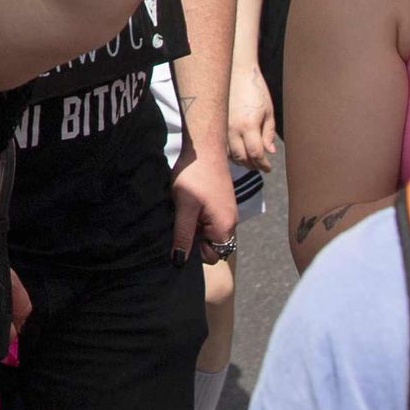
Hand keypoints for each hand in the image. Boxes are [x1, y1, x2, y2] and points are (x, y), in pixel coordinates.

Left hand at [170, 145, 238, 260]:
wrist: (204, 148)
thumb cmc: (194, 176)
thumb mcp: (184, 208)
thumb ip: (183, 236)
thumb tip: (179, 262)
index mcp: (224, 227)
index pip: (213, 256)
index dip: (196, 251)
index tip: (183, 235)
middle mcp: (230, 222)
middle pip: (213, 245)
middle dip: (196, 238)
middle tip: (182, 221)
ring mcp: (226, 211)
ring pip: (210, 231)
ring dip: (196, 226)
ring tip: (184, 210)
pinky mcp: (221, 202)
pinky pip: (210, 219)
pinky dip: (198, 216)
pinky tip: (188, 203)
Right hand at [228, 68, 279, 170]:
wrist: (237, 72)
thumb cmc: (256, 90)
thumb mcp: (268, 111)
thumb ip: (268, 133)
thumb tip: (270, 151)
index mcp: (248, 126)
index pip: (256, 154)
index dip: (263, 164)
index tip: (269, 168)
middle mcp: (232, 129)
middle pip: (241, 158)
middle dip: (252, 165)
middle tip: (261, 166)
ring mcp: (222, 127)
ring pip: (229, 154)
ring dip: (241, 160)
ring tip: (251, 161)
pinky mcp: (217, 124)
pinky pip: (222, 145)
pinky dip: (231, 152)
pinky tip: (238, 151)